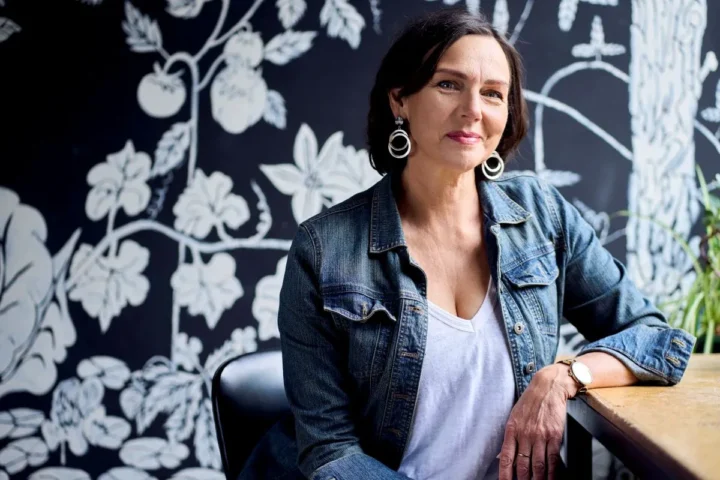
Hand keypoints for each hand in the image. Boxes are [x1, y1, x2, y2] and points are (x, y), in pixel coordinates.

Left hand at [498, 364, 576, 479]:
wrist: (548, 388)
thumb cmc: (529, 402)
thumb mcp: (514, 417)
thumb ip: (510, 437)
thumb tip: (501, 456)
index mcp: (512, 430)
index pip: (506, 457)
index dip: (505, 473)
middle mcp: (525, 434)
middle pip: (522, 465)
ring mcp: (540, 436)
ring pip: (538, 465)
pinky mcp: (554, 436)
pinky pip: (552, 459)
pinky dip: (552, 473)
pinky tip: (550, 479)